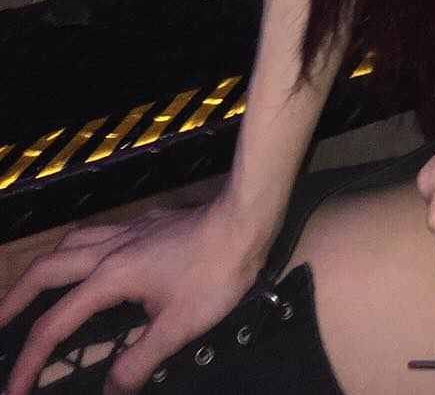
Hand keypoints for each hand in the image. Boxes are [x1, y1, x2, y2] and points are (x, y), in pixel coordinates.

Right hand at [0, 201, 268, 394]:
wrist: (246, 220)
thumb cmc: (215, 273)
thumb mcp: (177, 328)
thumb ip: (138, 362)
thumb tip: (110, 390)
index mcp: (109, 278)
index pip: (54, 325)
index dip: (28, 362)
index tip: (14, 388)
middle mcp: (109, 250)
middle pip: (45, 270)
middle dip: (13, 300)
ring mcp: (127, 232)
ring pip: (68, 244)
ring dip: (41, 270)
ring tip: (29, 292)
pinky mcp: (145, 225)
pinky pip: (96, 234)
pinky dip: (76, 251)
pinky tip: (87, 263)